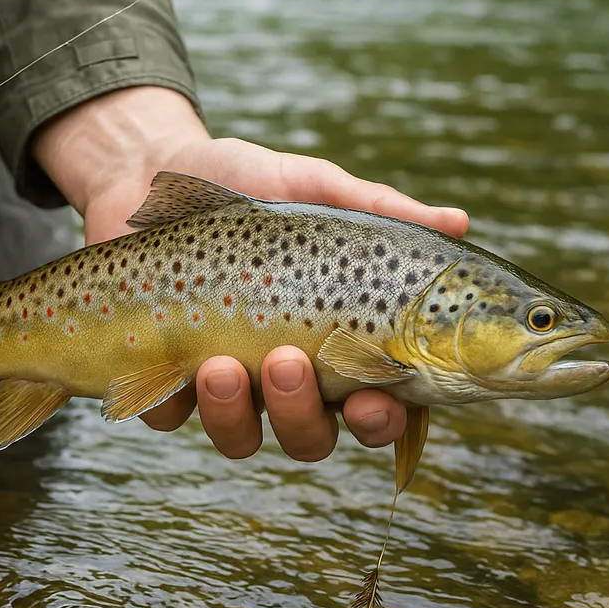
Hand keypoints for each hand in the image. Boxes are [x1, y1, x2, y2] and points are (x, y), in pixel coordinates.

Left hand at [32, 86, 468, 461]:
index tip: (375, 400)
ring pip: (244, 438)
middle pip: (312, 434)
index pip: (376, 400)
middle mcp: (286, 373)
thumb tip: (460, 222)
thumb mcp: (312, 187)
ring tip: (219, 363)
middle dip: (303, 415)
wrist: (148, 169)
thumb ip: (378, 209)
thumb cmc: (245, 181)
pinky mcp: (164, 381)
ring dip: (236, 413)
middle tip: (290, 361)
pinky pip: (173, 418)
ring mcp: (225, 382)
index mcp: (334, 338)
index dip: (382, 418)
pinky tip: (169, 367)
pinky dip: (173, 403)